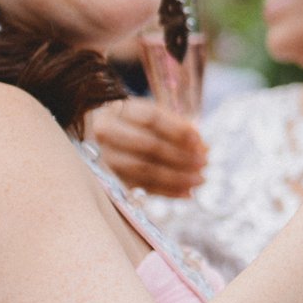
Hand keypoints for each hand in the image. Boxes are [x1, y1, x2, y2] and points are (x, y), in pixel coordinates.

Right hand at [90, 97, 205, 196]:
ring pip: (144, 169)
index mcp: (118, 110)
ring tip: (199, 179)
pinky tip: (186, 192)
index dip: (178, 130)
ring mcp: (104, 158)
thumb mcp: (149, 114)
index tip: (199, 140)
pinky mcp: (108, 179)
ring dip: (177, 177)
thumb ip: (174, 125)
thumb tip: (202, 146)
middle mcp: (106, 133)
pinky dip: (166, 191)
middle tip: (204, 162)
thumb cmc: (133, 123)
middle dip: (181, 156)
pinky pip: (141, 187)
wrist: (99, 134)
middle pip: (149, 145)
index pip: (152, 118)